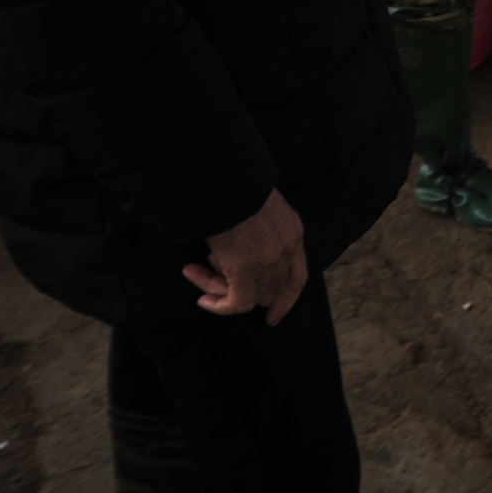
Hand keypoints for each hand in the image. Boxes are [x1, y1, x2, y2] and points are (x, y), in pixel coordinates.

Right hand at [182, 188, 306, 325]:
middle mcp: (286, 249)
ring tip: (194, 270)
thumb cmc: (231, 184)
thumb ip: (256, 228)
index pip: (297, 276)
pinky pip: (236, 302)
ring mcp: (269, 261)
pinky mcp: (246, 270)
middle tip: (209, 269)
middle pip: (269, 289)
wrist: (222, 177)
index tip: (272, 314)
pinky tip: (201, 298)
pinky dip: (219, 306)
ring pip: (248, 295)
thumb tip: (234, 250)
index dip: (286, 298)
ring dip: (218, 288)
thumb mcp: (256, 204)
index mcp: (293, 231)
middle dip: (239, 286)